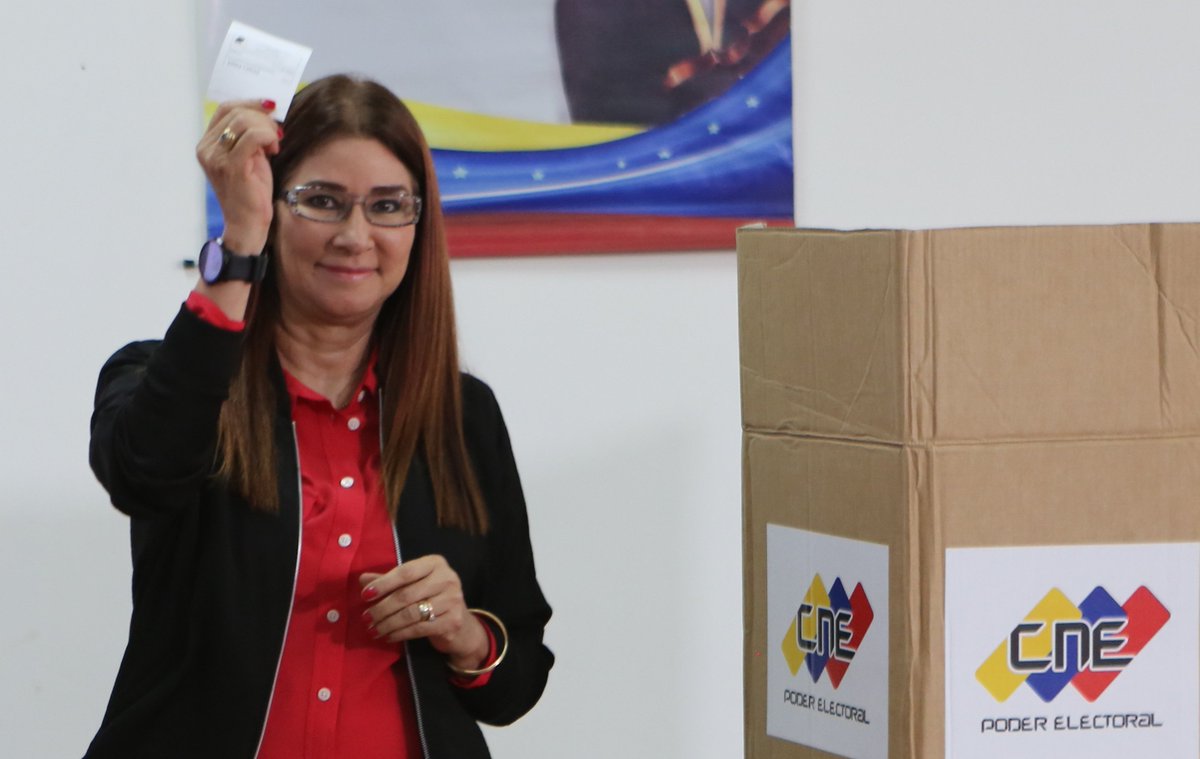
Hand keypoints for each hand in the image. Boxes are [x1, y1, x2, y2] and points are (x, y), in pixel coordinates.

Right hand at [196, 98, 280, 252]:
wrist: (247, 224)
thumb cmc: (251, 192)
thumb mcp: (250, 157)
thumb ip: (250, 135)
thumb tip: (267, 110)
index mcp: (207, 144)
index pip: (226, 108)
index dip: (250, 103)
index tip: (270, 108)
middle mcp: (206, 149)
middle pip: (236, 112)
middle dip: (262, 117)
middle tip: (276, 132)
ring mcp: (216, 158)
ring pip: (245, 122)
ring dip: (267, 129)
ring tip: (274, 145)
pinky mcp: (231, 167)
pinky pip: (253, 137)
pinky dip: (268, 137)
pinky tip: (273, 150)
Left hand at [360, 555, 489, 670]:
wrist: (461, 625)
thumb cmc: (432, 598)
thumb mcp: (413, 585)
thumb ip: (390, 581)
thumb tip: (363, 579)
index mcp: (435, 563)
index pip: (405, 572)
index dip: (383, 583)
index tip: (365, 595)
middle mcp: (447, 579)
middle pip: (406, 594)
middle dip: (382, 608)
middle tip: (366, 617)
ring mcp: (452, 600)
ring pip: (411, 614)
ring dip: (388, 623)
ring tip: (374, 629)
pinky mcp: (452, 621)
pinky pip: (419, 628)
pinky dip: (400, 633)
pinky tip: (389, 636)